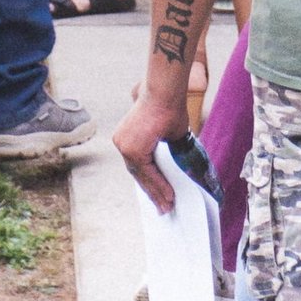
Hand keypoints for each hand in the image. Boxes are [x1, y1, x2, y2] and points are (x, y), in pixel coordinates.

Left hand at [114, 95, 191, 213]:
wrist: (165, 92)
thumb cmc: (169, 106)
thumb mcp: (168, 133)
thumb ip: (168, 149)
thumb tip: (177, 165)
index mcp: (128, 137)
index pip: (138, 165)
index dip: (149, 182)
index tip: (158, 197)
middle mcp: (123, 142)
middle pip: (139, 173)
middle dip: (153, 192)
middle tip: (164, 207)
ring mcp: (125, 145)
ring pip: (142, 175)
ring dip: (157, 192)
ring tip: (168, 206)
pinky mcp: (132, 149)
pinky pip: (147, 172)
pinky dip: (159, 184)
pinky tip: (168, 196)